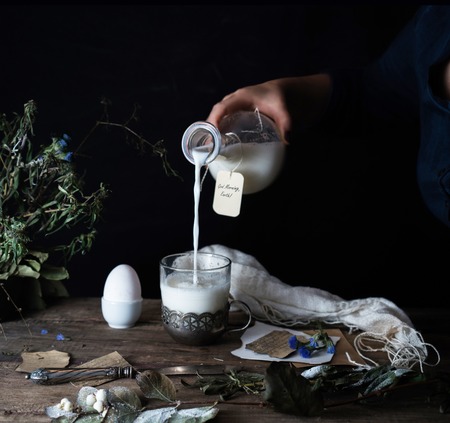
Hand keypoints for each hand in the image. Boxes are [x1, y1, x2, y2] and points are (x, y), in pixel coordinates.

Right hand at [206, 74, 331, 143]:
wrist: (277, 93)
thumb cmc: (278, 99)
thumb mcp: (282, 110)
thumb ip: (286, 124)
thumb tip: (287, 141)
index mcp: (241, 97)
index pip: (222, 108)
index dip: (214, 120)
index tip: (212, 135)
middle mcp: (233, 101)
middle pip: (215, 114)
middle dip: (209, 130)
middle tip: (208, 148)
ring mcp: (231, 106)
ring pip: (216, 118)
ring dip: (211, 133)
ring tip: (209, 150)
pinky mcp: (233, 113)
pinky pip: (221, 121)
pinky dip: (217, 132)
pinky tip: (217, 146)